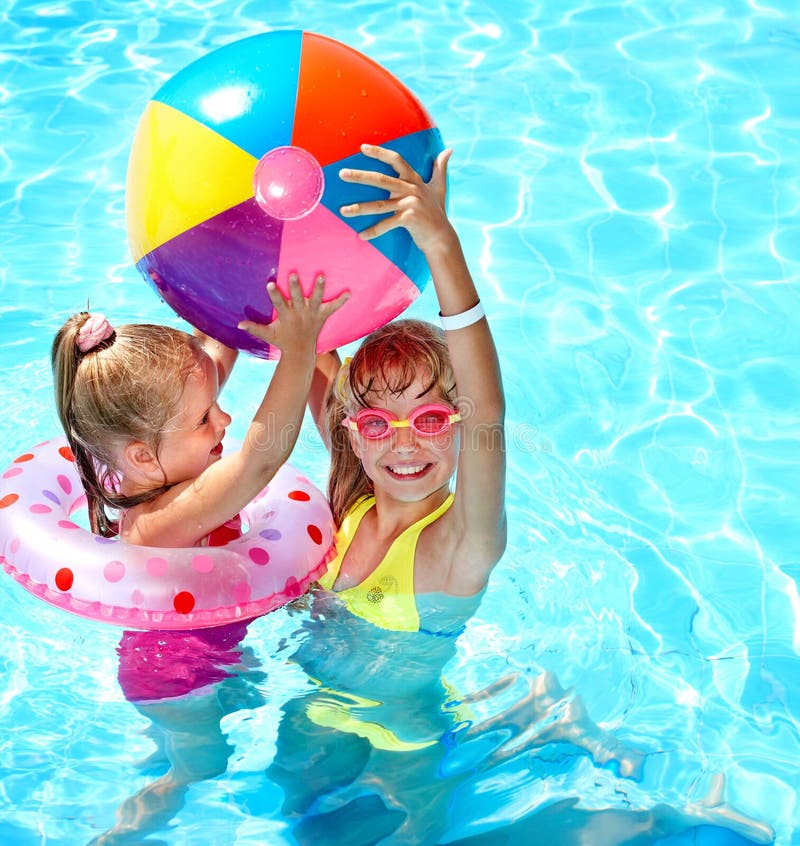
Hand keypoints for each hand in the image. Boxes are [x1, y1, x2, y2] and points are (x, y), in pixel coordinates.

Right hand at [237, 273, 348, 354]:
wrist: (301, 353)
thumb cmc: (283, 341)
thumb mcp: (268, 335)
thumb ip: (254, 328)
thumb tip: (239, 324)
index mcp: (287, 317)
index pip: (279, 303)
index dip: (274, 294)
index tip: (269, 283)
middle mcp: (300, 314)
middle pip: (298, 298)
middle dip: (295, 287)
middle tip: (293, 274)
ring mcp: (312, 315)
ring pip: (316, 300)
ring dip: (319, 288)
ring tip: (321, 276)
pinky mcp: (321, 316)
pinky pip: (333, 308)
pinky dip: (341, 301)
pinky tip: (349, 292)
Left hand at [339, 144, 456, 254]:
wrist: (442, 238)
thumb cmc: (437, 213)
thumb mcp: (440, 188)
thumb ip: (441, 168)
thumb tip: (450, 150)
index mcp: (414, 180)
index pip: (396, 160)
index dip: (380, 153)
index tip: (362, 148)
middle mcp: (411, 189)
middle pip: (381, 180)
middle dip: (360, 176)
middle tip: (341, 174)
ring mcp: (410, 204)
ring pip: (379, 205)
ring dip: (359, 208)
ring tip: (343, 210)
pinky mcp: (409, 219)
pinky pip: (387, 224)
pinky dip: (374, 231)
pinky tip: (361, 235)